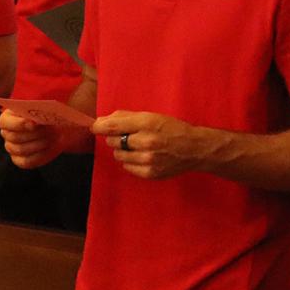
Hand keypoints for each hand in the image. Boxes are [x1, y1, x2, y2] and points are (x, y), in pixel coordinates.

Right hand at [0, 109, 65, 168]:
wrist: (55, 130)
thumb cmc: (45, 117)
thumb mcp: (40, 110)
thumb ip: (35, 112)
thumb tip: (35, 120)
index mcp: (7, 118)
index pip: (5, 122)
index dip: (19, 124)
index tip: (34, 123)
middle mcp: (6, 134)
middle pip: (14, 137)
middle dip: (34, 134)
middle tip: (50, 130)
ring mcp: (11, 148)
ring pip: (21, 149)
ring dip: (39, 144)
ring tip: (52, 138)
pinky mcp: (19, 160)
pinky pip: (27, 161)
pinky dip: (39, 155)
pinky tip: (48, 148)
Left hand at [91, 111, 213, 180]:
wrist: (194, 149)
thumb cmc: (173, 129)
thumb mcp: (152, 116)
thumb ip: (126, 117)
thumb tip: (103, 120)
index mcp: (147, 123)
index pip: (114, 126)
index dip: (99, 127)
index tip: (94, 127)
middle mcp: (146, 142)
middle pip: (113, 141)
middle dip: (117, 138)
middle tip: (128, 136)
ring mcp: (148, 160)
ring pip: (119, 155)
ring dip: (123, 150)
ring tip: (138, 147)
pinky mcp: (150, 173)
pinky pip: (127, 167)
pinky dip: (131, 162)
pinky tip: (143, 157)